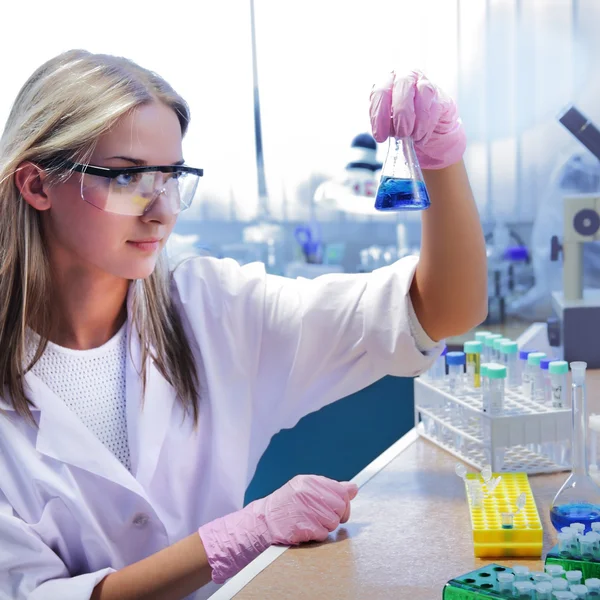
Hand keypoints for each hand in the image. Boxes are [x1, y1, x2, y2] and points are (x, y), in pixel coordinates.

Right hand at [198, 474, 357, 582]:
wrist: (262, 521)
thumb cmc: (287, 506)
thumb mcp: (306, 490)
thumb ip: (331, 489)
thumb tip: (353, 488)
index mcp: (309, 481)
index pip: (341, 491)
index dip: (342, 503)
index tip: (335, 508)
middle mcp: (307, 493)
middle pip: (339, 508)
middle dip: (334, 516)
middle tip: (321, 518)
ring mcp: (303, 509)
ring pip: (332, 523)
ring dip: (324, 527)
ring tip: (309, 523)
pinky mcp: (300, 526)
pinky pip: (321, 534)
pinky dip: (316, 535)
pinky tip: (304, 530)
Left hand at [369, 70, 465, 169]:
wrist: (427, 132)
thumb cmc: (402, 125)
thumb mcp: (387, 124)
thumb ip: (383, 123)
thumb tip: (381, 133)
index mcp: (386, 81)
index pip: (380, 92)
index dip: (380, 116)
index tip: (381, 137)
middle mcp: (405, 75)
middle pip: (402, 84)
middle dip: (401, 113)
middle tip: (401, 133)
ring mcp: (425, 82)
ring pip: (423, 90)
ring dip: (416, 119)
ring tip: (412, 136)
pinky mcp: (440, 95)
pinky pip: (435, 105)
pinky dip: (426, 125)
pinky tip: (421, 136)